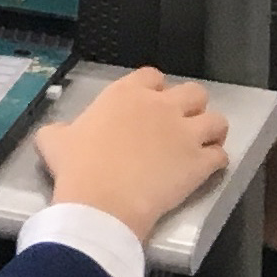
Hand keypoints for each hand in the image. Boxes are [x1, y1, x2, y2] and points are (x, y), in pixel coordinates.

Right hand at [34, 65, 228, 237]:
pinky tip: (203, 170)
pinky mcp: (201, 162)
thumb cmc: (76, 167)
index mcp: (125, 94)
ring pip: (218, 121)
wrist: (102, 202)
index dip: (152, 90)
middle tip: (177, 125)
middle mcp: (162, 106)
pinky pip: (221, 155)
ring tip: (200, 145)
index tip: (147, 106)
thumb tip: (61, 133)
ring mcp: (186, 133)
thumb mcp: (54, 140)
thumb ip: (63, 129)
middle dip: (190, 106)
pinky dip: (215, 162)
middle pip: (195, 92)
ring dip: (211, 132)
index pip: (151, 75)